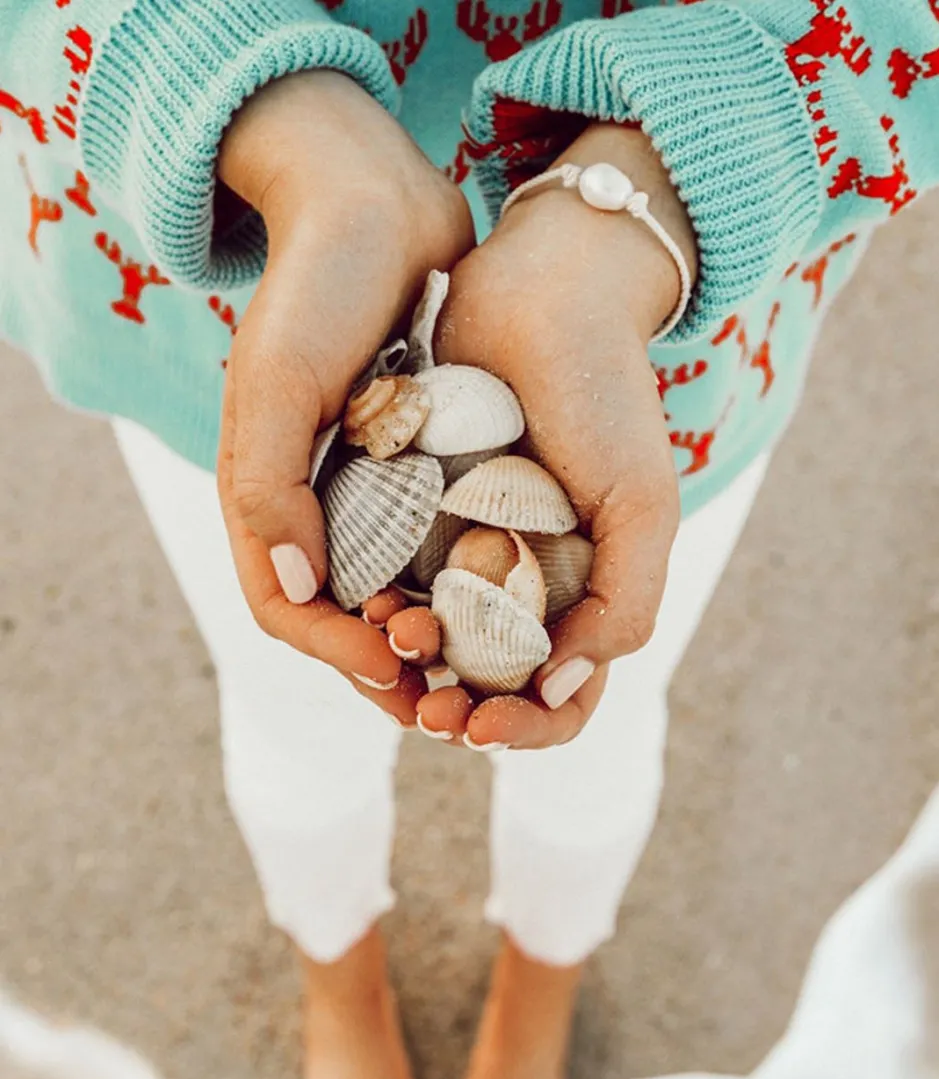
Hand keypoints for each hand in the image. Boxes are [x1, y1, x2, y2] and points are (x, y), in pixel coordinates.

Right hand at [216, 71, 473, 722]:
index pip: (286, 609)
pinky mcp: (421, 467)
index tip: (395, 671)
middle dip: (396, 668)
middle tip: (451, 701)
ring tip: (488, 671)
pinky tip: (513, 604)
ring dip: (439, 643)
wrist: (377, 203)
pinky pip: (442, 547)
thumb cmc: (317, 284)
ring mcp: (369, 489)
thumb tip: (292, 590)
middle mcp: (315, 506)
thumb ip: (268, 485)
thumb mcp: (279, 379)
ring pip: (400, 596)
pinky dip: (469, 585)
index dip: (335, 653)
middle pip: (347, 621)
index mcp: (264, 499)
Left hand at [412, 124, 697, 748]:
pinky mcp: (408, 510)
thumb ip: (624, 605)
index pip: (558, 698)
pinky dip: (374, 605)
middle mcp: (517, 583)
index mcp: (579, 592)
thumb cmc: (606, 395)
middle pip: (483, 684)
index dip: (525, 728)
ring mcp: (460, 549)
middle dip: (454, 708)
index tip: (485, 726)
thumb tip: (562, 689)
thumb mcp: (639, 504)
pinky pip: (384, 577)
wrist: (543, 288)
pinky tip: (367, 605)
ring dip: (407, 666)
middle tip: (429, 710)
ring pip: (427, 642)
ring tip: (395, 644)